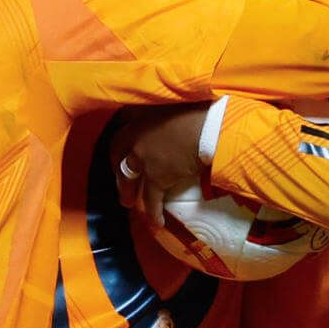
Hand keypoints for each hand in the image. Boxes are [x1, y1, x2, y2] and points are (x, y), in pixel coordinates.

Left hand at [111, 103, 210, 225]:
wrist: (211, 125)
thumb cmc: (202, 111)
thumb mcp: (177, 106)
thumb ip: (165, 115)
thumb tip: (172, 124)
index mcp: (139, 114)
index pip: (121, 129)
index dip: (121, 143)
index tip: (121, 152)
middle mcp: (136, 134)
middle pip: (118, 154)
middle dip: (117, 169)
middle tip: (120, 180)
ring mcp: (143, 156)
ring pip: (128, 178)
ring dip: (127, 192)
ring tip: (127, 203)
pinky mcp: (157, 176)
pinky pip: (151, 198)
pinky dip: (153, 211)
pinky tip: (157, 221)